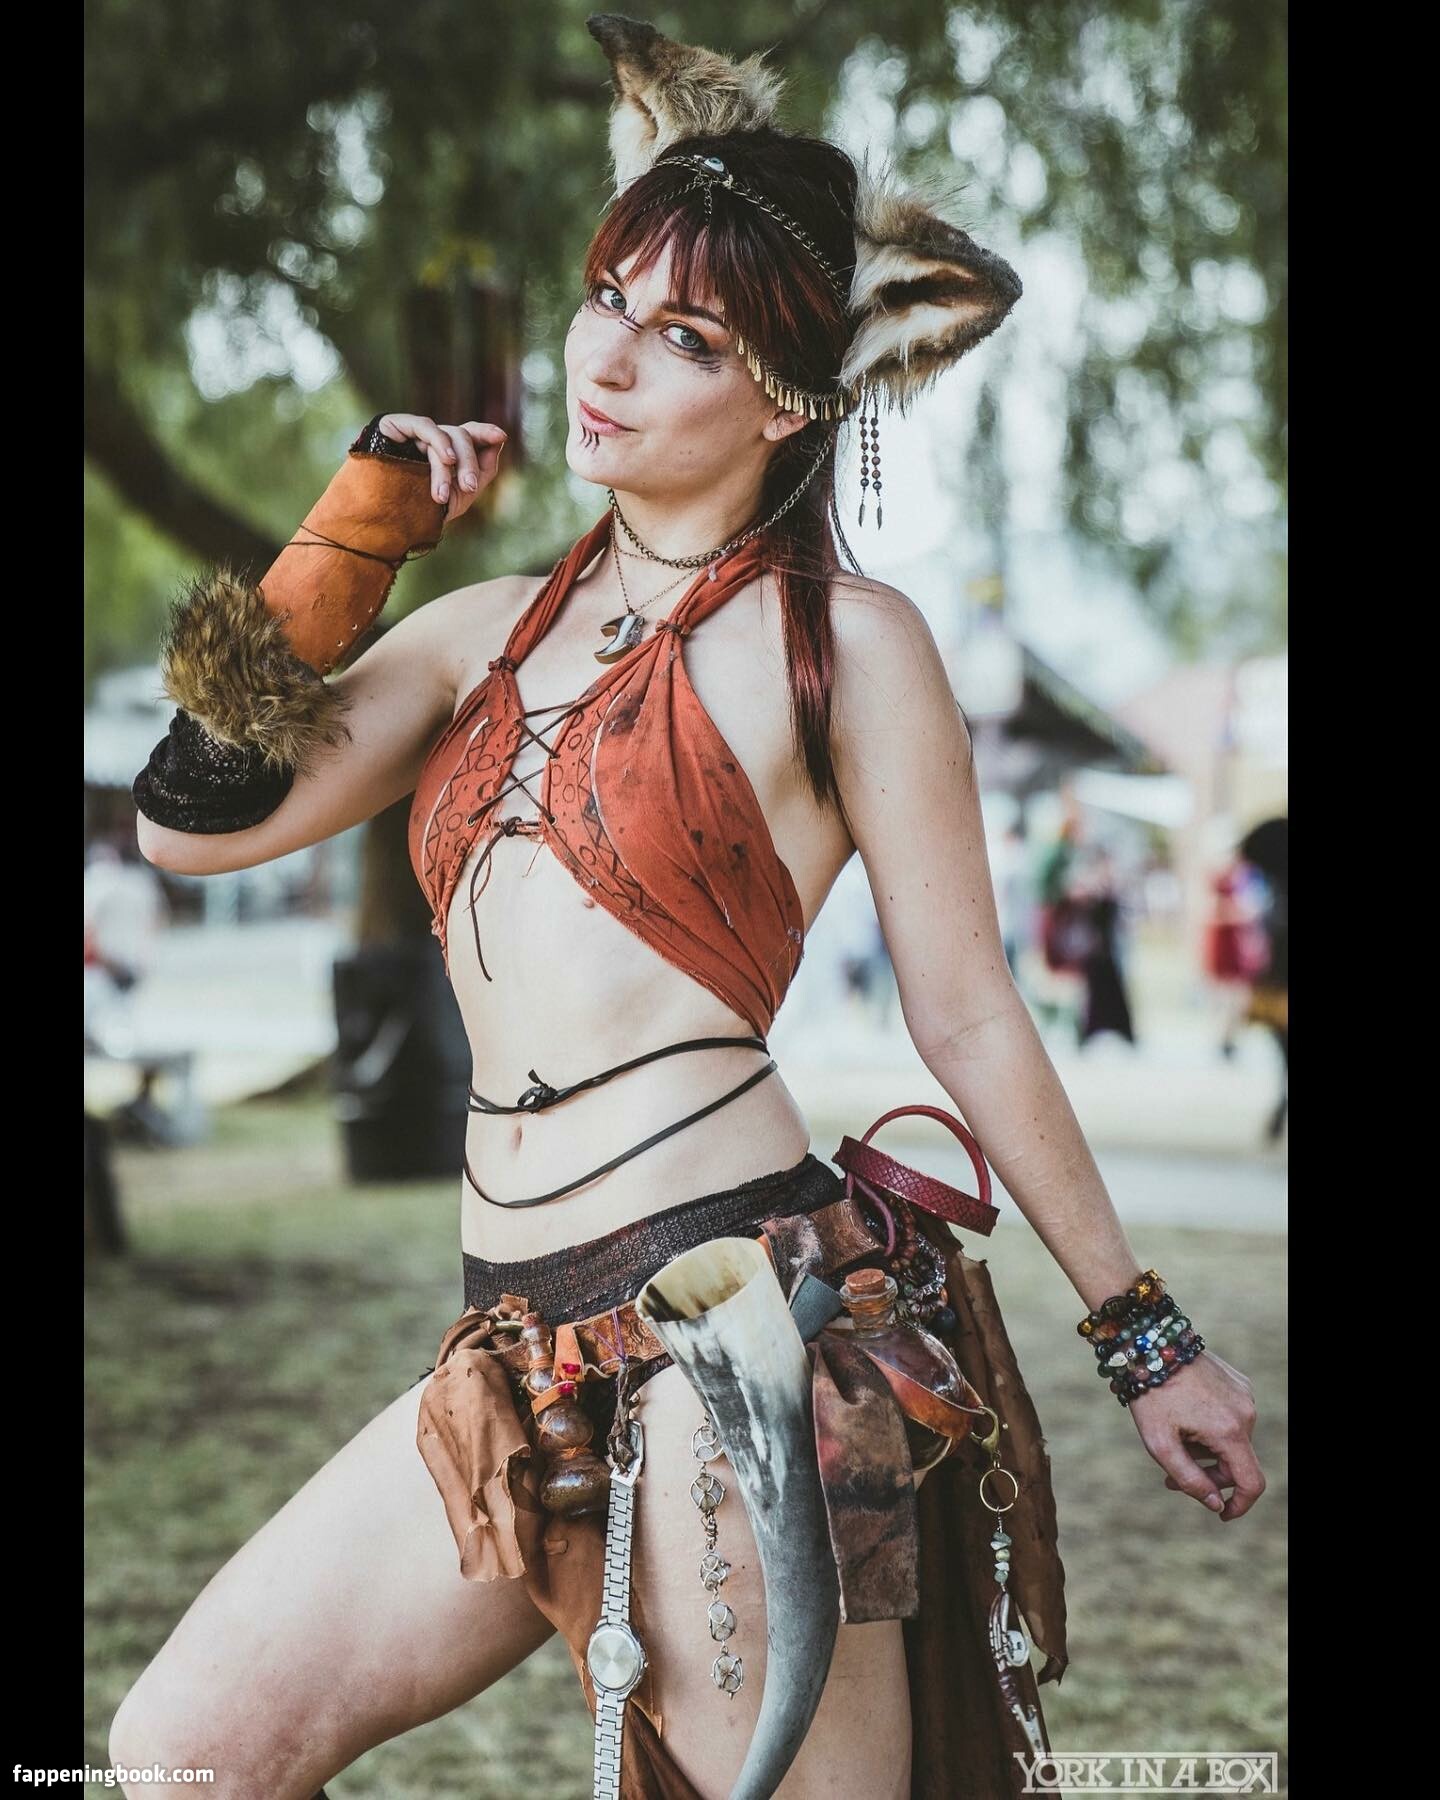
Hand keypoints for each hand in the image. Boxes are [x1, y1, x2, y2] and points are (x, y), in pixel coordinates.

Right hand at [376, 414, 507, 524]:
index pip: (470, 433)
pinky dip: (439, 442)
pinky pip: (425, 425)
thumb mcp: (461, 496)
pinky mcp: (395, 425)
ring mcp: (415, 430)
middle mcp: (432, 437)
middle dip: (470, 462)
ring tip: (445, 494)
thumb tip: (499, 440)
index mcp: (447, 450)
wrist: (383, 520)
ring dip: (451, 465)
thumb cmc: (423, 510)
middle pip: (462, 435)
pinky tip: (447, 460)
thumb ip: (483, 469)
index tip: (500, 436)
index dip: (485, 432)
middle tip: (469, 487)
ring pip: (446, 434)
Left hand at [1128, 1349, 1264, 1520]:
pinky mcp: (1239, 1383)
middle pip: (1236, 1463)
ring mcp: (1245, 1395)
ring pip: (1231, 1441)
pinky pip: (1230, 1418)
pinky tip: (1183, 1414)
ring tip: (1173, 1434)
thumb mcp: (1160, 1444)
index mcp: (1230, 1431)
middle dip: (1207, 1474)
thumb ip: (1189, 1480)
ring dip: (1205, 1449)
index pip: (1251, 1483)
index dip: (1240, 1505)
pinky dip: (1210, 1427)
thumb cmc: (1151, 1394)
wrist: (1149, 1344)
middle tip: (1169, 1474)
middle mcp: (1246, 1413)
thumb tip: (1215, 1504)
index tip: (1221, 1514)